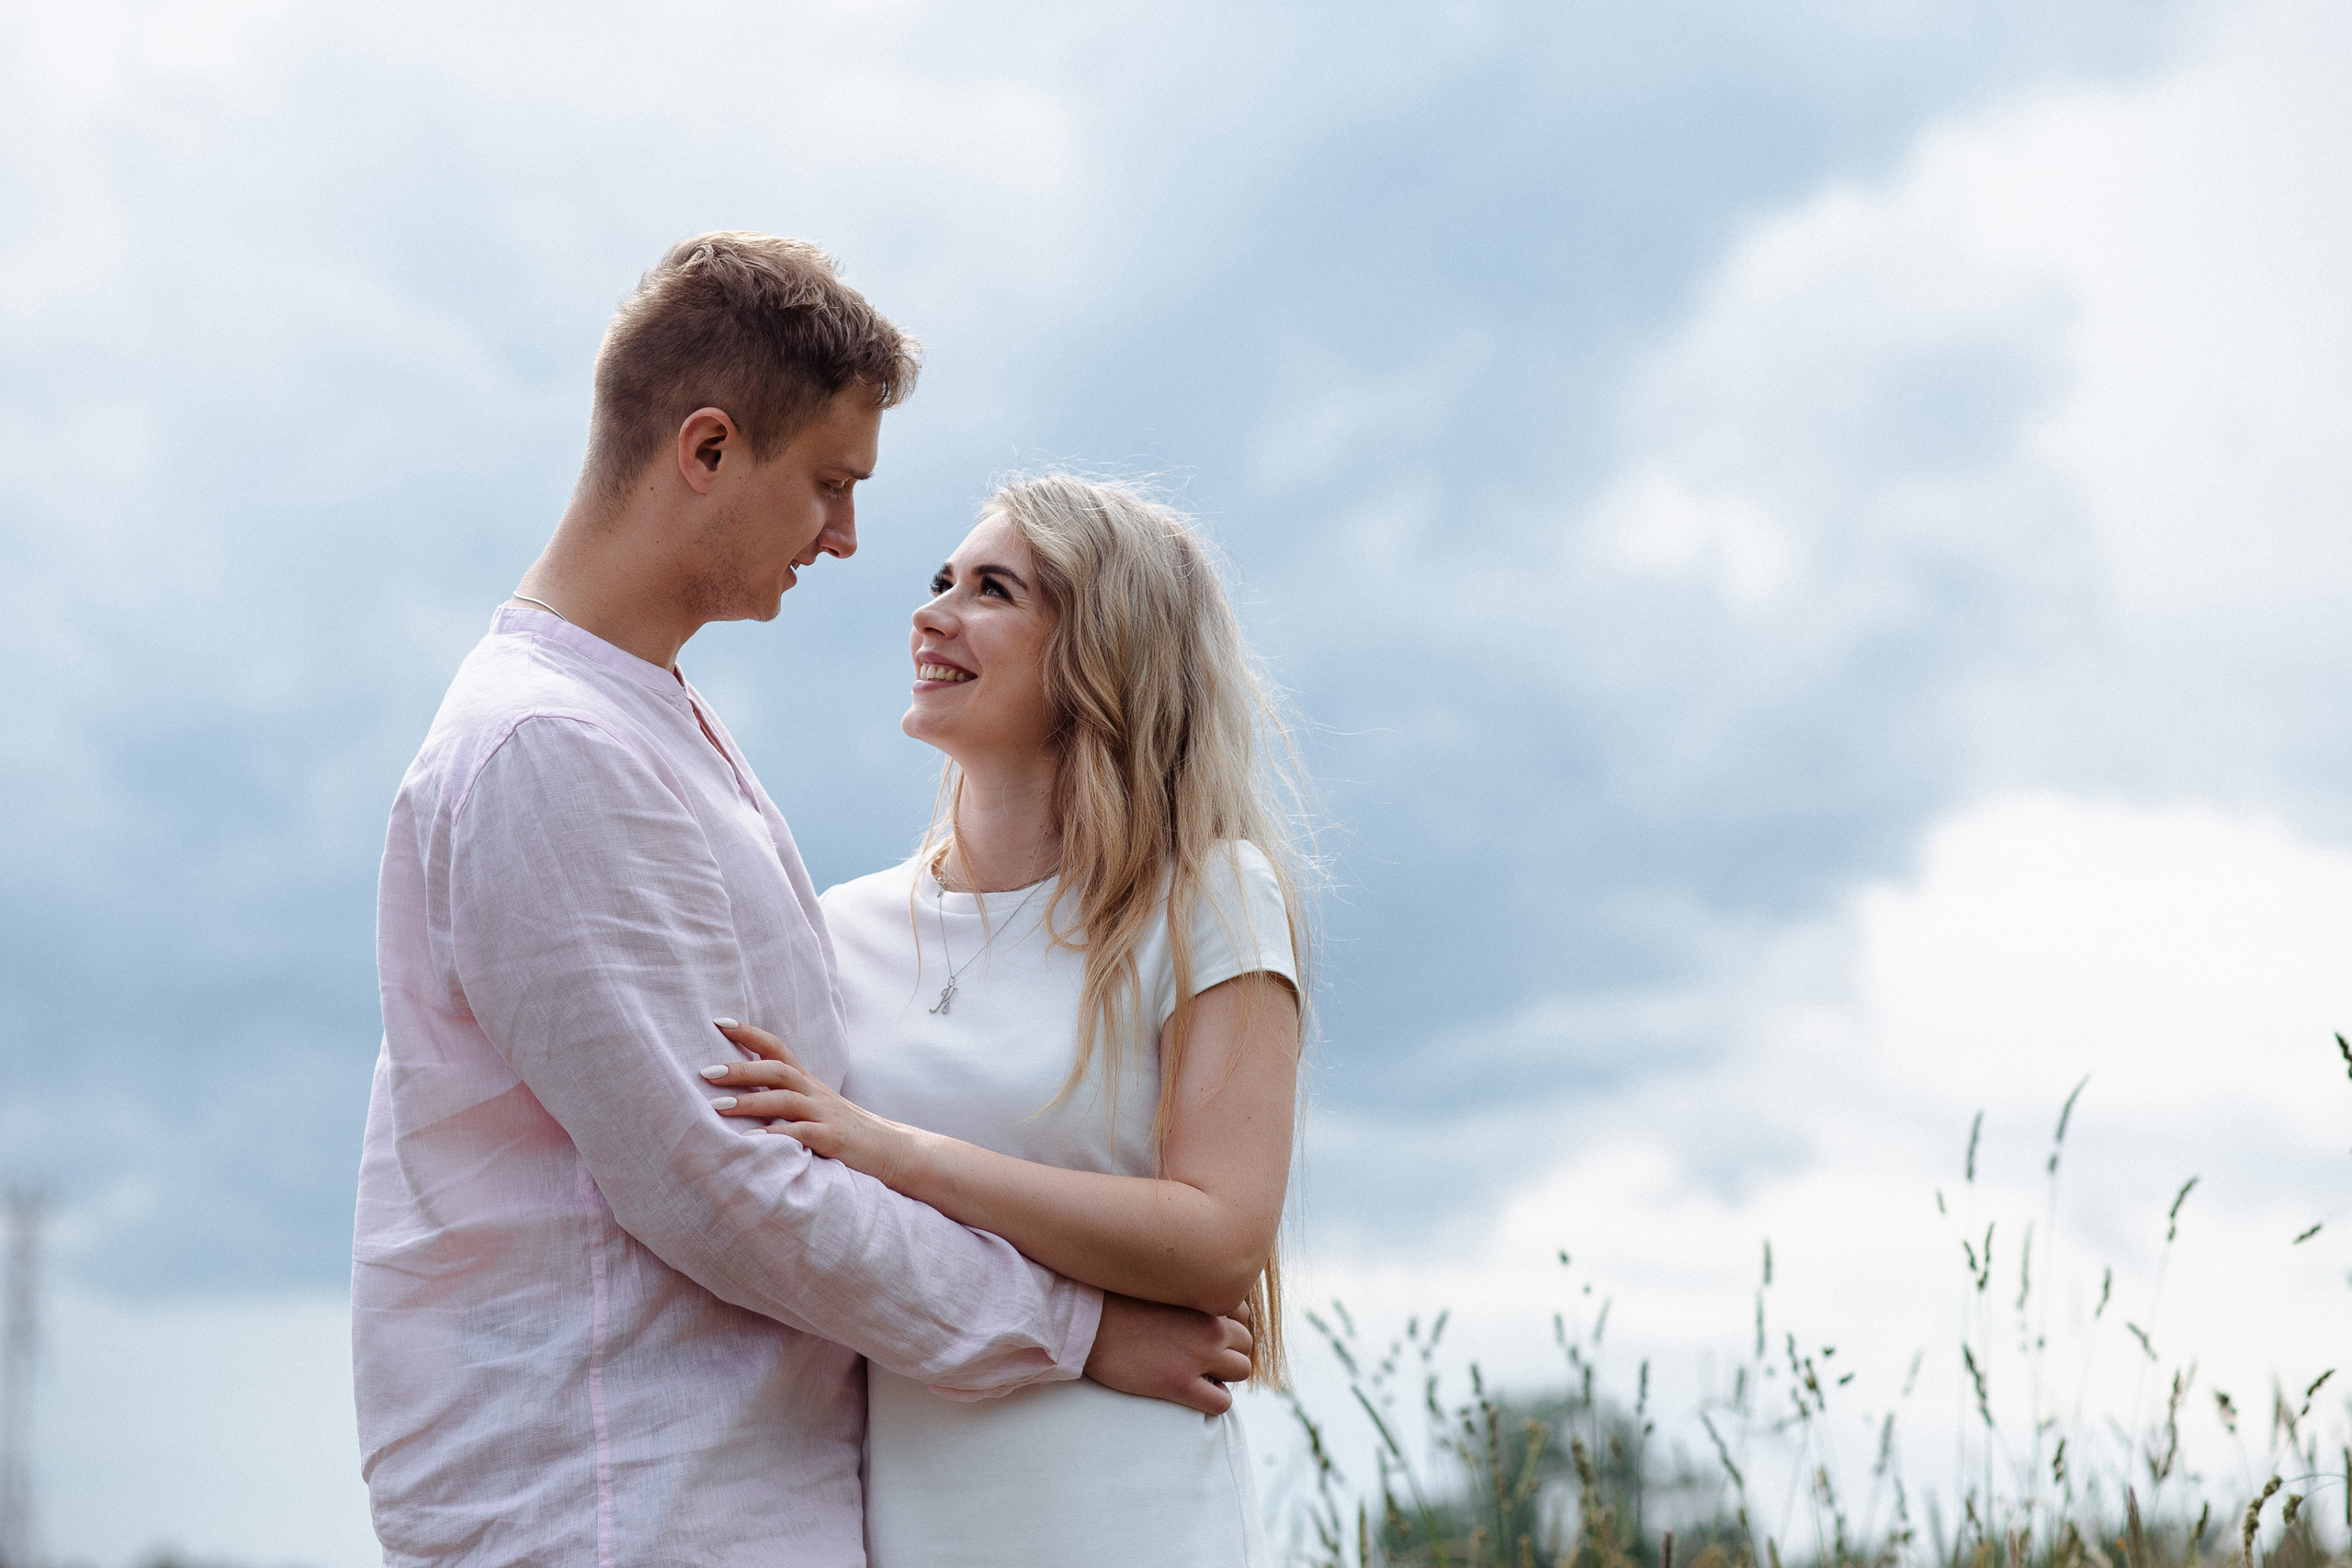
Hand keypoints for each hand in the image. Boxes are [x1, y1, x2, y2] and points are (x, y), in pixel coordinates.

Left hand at [704, 1021, 922, 1189]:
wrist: (891, 1149)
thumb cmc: (844, 1129)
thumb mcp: (814, 1107)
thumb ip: (784, 1097)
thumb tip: (741, 1090)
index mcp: (808, 1082)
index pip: (777, 1047)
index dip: (749, 1033)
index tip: (718, 1022)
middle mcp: (815, 1092)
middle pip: (776, 1070)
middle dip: (740, 1069)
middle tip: (705, 1071)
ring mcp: (824, 1114)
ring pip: (784, 1100)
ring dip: (749, 1101)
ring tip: (716, 1107)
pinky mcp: (832, 1138)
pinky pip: (800, 1133)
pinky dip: (774, 1135)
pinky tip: (750, 1141)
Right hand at [1083, 1292, 1253, 1414]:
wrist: (1088, 1324)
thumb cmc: (1115, 1301)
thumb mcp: (1160, 1284)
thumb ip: (1186, 1292)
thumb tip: (1197, 1304)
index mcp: (1203, 1298)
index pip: (1244, 1313)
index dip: (1229, 1325)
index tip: (1207, 1332)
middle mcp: (1210, 1326)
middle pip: (1246, 1343)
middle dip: (1229, 1351)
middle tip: (1202, 1357)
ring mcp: (1198, 1357)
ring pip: (1242, 1371)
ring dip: (1224, 1375)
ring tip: (1197, 1374)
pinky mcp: (1181, 1385)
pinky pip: (1222, 1403)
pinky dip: (1213, 1401)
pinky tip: (1192, 1393)